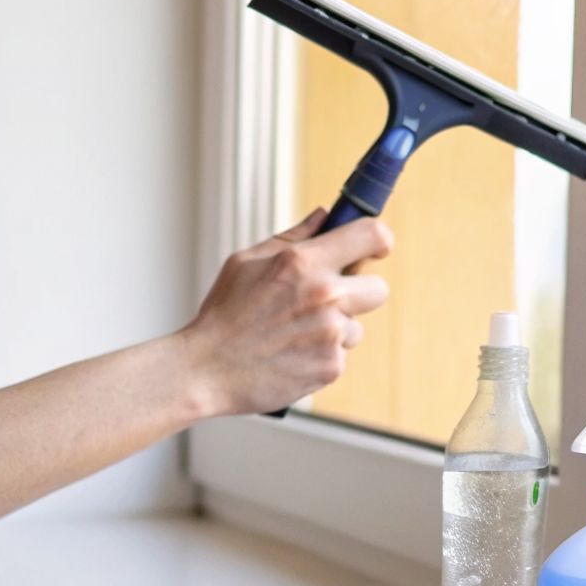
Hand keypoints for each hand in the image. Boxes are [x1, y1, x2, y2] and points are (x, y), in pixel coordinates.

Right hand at [179, 208, 393, 415]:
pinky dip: (321, 356)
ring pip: (356, 327)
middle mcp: (324, 295)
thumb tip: (324, 215)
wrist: (206, 370)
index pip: (371, 235)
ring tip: (293, 334)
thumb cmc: (224, 314)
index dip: (379, 241)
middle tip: (328, 301)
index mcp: (303, 261)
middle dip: (359, 293)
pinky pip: (340, 355)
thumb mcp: (247, 262)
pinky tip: (291, 355)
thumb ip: (293, 237)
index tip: (375, 249)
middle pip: (378, 289)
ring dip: (335, 330)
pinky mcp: (331, 367)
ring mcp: (330, 333)